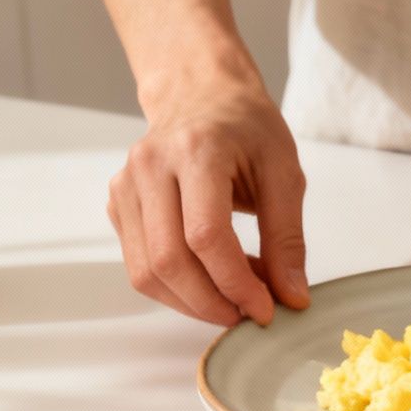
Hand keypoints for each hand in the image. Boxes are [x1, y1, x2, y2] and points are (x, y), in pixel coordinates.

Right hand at [107, 74, 308, 325]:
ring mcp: (125, 186)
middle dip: (212, 303)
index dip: (236, 283)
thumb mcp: (285, 174)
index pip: (205, 236)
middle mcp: (150, 166)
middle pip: (168, 260)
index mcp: (196, 151)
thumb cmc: (248, 129)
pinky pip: (139, 264)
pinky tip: (212, 278)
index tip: (266, 309)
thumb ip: (288, 238)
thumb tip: (292, 297)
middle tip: (249, 315)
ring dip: (193, 302)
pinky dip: (177, 287)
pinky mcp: (119, 205)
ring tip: (235, 297)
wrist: (201, 95)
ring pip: (146, 271)